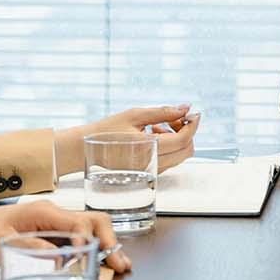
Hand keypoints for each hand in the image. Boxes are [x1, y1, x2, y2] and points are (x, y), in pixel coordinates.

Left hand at [0, 199, 131, 272]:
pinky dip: (96, 246)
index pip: (77, 222)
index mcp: (43, 212)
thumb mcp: (3, 243)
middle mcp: (54, 212)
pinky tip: (104, 260)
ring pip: (92, 226)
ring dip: (108, 243)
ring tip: (120, 264)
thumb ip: (31, 248)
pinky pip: (81, 234)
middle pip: (93, 219)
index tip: (86, 261)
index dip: (86, 242)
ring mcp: (56, 220)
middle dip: (110, 240)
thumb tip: (59, 260)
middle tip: (121, 264)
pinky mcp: (55, 230)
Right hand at [54, 105, 199, 175]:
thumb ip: (163, 112)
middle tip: (174, 117)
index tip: (194, 113)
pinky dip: (170, 146)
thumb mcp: (134, 115)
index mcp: (148, 147)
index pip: (183, 139)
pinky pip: (169, 161)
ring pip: (180, 157)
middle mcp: (152, 163)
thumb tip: (186, 107)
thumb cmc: (107, 129)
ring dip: (178, 139)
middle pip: (187, 150)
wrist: (84, 149)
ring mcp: (151, 170)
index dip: (193, 124)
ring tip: (158, 125)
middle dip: (187, 132)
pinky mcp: (148, 172)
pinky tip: (153, 134)